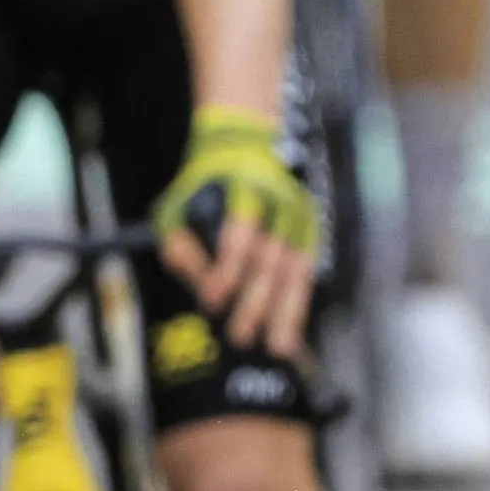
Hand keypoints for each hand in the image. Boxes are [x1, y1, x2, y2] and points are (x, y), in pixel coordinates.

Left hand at [154, 107, 320, 361]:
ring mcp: (299, 217)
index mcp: (246, 186)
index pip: (239, 233)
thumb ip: (180, 243)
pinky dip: (298, 304)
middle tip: (239, 337)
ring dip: (286, 312)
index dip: (225, 270)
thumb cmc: (204, 182)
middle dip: (255, 302)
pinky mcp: (310, 230)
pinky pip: (306, 273)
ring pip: (295, 271)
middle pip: (269, 259)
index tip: (210, 302)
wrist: (247, 141)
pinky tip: (291, 332)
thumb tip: (194, 283)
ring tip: (279, 349)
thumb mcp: (180, 203)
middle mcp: (279, 201)